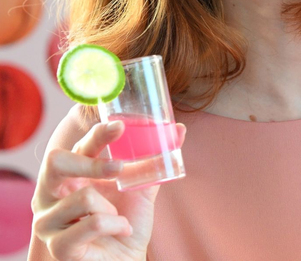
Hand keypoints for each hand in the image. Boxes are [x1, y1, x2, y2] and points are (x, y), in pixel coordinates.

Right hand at [31, 120, 185, 260]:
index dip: (97, 134)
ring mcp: (48, 221)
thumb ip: (154, 160)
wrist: (126, 260)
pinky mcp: (57, 245)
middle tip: (119, 168)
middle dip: (91, 163)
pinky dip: (116, 226)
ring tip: (119, 218)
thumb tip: (180, 130)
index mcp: (70, 175)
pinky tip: (119, 232)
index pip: (78, 146)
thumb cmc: (126, 222)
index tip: (120, 126)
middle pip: (56, 162)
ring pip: (83, 197)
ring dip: (113, 209)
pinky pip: (93, 224)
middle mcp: (51, 194)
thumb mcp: (141, 187)